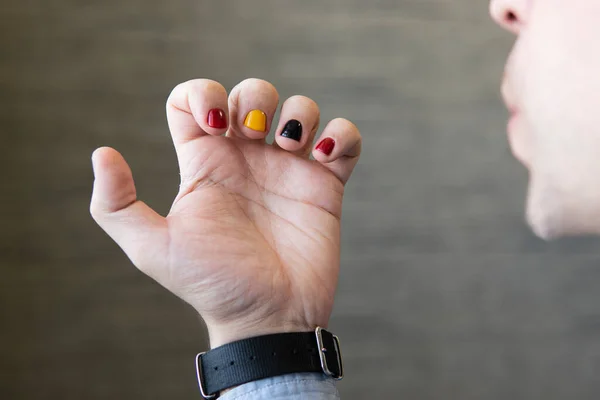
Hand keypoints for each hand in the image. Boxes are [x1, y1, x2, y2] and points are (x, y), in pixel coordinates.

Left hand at [90, 79, 361, 347]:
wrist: (268, 317)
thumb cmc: (213, 285)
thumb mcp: (153, 248)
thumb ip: (117, 206)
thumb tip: (102, 153)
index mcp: (206, 164)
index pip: (193, 100)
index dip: (202, 94)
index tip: (215, 126)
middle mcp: (247, 159)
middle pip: (251, 92)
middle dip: (256, 96)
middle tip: (255, 134)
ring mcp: (289, 170)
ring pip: (300, 108)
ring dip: (300, 112)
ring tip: (294, 148)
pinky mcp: (325, 185)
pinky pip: (344, 139)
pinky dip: (341, 135)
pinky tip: (324, 156)